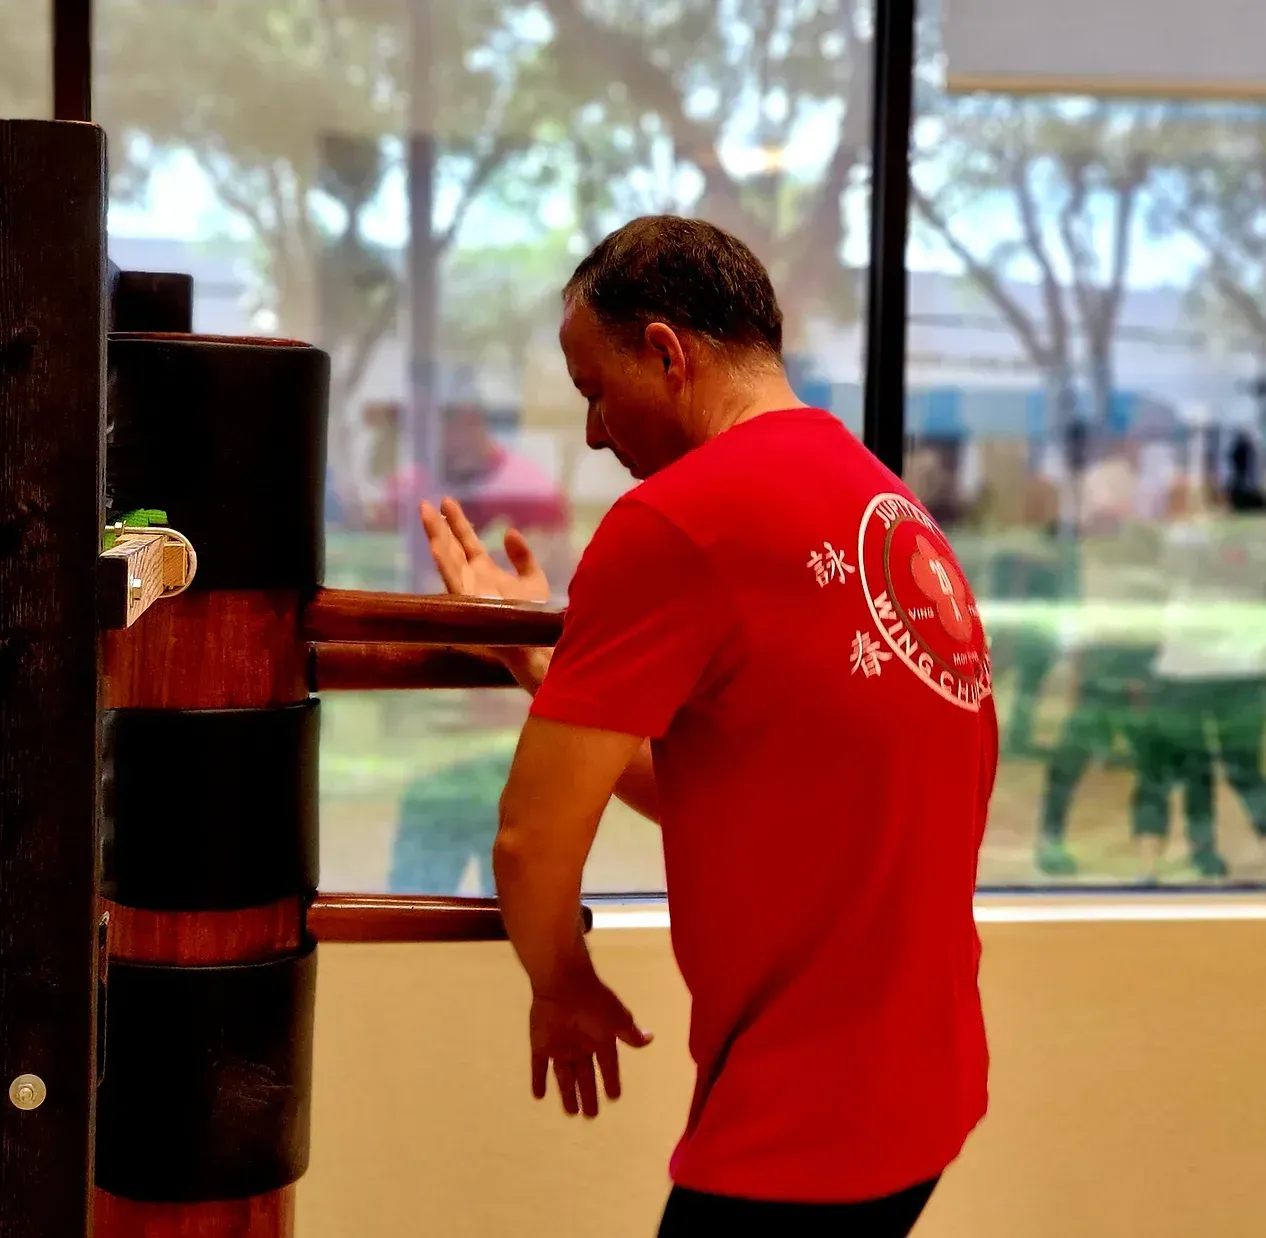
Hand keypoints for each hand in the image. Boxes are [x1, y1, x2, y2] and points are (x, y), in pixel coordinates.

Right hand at [419, 497, 554, 691]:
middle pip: (452, 547)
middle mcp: (472, 580)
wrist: (537, 641)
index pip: (467, 542)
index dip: (457, 522)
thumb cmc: (535, 617)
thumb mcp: (533, 579)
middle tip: (427, 503)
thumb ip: (522, 556)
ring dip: (435, 536)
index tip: (447, 501)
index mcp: (485, 573)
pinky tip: (435, 544)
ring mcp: (468, 591)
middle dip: (440, 525)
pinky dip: (443, 561)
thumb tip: (509, 531)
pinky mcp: (467, 603)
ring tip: (425, 513)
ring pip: (447, 559)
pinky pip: (452, 579)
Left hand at [530, 972, 652, 1118]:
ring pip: (565, 1076)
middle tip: (591, 1115)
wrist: (564, 984)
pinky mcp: (542, 1045)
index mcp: (600, 1039)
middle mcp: (581, 1046)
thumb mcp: (617, 1018)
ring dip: (567, 1094)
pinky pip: (539, 1067)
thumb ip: (629, 1032)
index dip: (611, 1081)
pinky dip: (538, 1080)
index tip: (614, 1097)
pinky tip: (538, 1096)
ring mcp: (560, 1046)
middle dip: (589, 1095)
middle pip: (586, 1076)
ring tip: (571, 1113)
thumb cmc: (594, 1001)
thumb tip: (650, 1039)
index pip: (608, 1066)